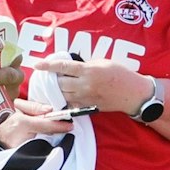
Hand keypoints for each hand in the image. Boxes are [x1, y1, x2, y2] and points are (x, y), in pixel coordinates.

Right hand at [0, 98, 73, 147]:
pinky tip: (31, 141)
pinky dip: (34, 145)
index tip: (70, 125)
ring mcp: (18, 149)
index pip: (45, 124)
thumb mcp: (14, 105)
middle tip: (58, 126)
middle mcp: (20, 137)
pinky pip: (30, 150)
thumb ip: (33, 107)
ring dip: (42, 138)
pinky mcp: (16, 157)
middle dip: (51, 130)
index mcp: (21, 123)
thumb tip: (50, 110)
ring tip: (36, 132)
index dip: (59, 125)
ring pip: (37, 143)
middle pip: (44, 135)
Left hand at [30, 56, 150, 113]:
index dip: (48, 66)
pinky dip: (64, 100)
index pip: (63, 67)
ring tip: (52, 86)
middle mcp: (85, 85)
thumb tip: (71, 68)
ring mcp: (86, 97)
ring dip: (55, 91)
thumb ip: (86, 65)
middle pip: (59, 83)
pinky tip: (62, 97)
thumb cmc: (120, 74)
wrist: (133, 93)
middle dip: (51, 80)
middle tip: (46, 76)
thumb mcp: (103, 63)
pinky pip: (71, 104)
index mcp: (88, 70)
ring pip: (63, 95)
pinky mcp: (88, 106)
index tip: (37, 64)